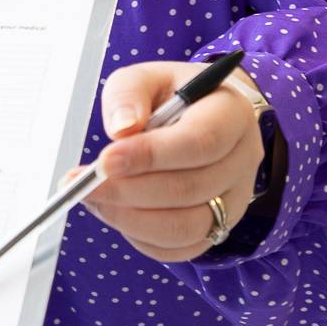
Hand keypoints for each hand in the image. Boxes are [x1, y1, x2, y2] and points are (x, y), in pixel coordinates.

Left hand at [69, 61, 264, 262]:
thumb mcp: (147, 77)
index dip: (150, 155)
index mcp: (232, 114)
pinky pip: (180, 248)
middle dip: (129, 190)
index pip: (199, 142)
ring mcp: (235, 200)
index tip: (105, 160)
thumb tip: (121, 129)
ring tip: (92, 198)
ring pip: (186, 227)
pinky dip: (141, 237)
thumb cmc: (170, 95)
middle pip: (190, 189)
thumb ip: (130, 94)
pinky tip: (113, 212)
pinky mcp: (218, 227)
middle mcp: (242, 161)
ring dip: (131, 218)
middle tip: (83, 184)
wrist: (200, 117)